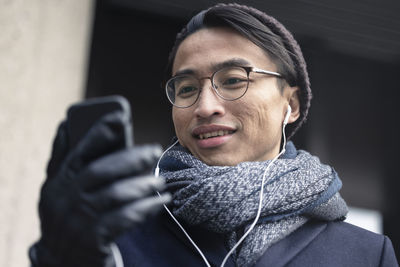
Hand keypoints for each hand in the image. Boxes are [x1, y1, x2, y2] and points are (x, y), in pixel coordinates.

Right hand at [29, 112, 170, 266]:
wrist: (60, 262)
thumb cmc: (67, 216)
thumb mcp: (58, 189)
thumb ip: (63, 159)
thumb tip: (66, 124)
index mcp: (57, 182)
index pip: (77, 152)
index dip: (98, 133)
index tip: (119, 117)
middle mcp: (64, 199)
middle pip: (101, 170)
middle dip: (131, 158)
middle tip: (154, 150)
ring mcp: (78, 220)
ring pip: (116, 194)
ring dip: (143, 184)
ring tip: (160, 180)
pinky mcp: (93, 239)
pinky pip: (125, 218)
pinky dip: (145, 207)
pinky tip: (159, 201)